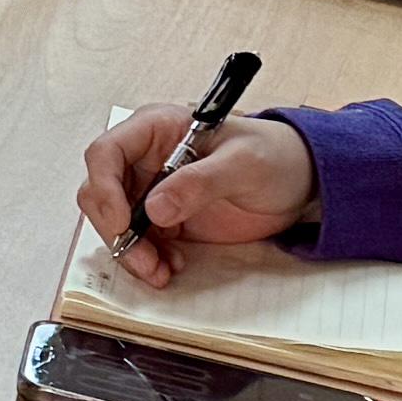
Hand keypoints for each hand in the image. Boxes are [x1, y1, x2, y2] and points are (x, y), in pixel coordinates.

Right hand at [76, 102, 315, 284]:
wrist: (301, 181)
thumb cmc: (275, 156)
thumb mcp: (243, 163)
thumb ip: (199, 182)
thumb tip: (155, 208)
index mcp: (156, 130)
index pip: (106, 153)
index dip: (104, 188)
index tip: (122, 223)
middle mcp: (145, 159)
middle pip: (100, 193)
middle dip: (115, 230)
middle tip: (144, 260)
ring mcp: (153, 190)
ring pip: (114, 223)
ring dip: (130, 251)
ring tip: (161, 271)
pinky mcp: (165, 220)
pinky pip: (139, 242)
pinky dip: (148, 260)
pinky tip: (173, 267)